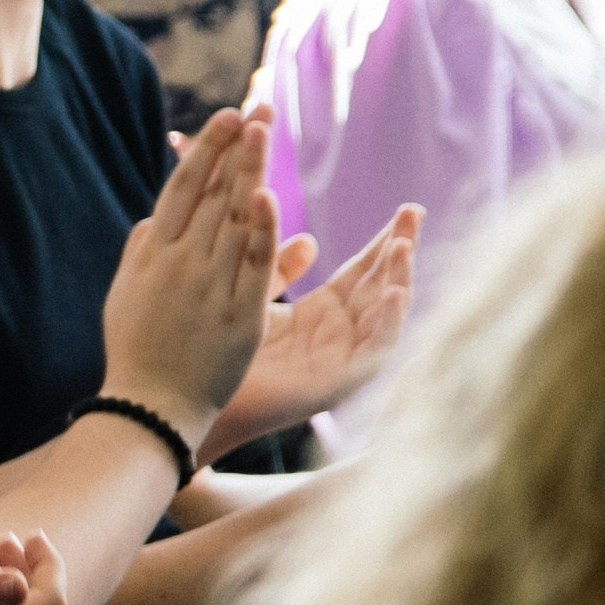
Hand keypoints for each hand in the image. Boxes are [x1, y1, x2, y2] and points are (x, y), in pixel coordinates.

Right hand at [102, 109, 278, 435]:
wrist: (151, 406)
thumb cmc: (136, 349)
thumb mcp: (126, 292)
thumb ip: (142, 251)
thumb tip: (156, 217)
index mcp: (153, 253)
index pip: (183, 187)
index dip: (207, 149)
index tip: (228, 116)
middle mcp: (180, 262)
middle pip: (214, 193)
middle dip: (237, 147)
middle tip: (259, 109)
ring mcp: (209, 287)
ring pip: (233, 219)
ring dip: (251, 171)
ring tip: (266, 132)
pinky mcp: (238, 316)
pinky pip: (253, 266)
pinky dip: (261, 231)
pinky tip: (270, 196)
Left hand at [212, 204, 420, 454]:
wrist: (189, 395)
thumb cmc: (217, 348)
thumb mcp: (252, 295)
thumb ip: (278, 268)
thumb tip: (309, 239)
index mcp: (323, 312)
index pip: (366, 270)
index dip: (387, 240)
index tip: (408, 208)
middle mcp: (339, 335)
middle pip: (383, 286)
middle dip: (402, 250)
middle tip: (415, 212)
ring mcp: (340, 360)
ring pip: (384, 317)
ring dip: (399, 280)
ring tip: (403, 246)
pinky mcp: (335, 384)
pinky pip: (373, 353)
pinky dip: (387, 323)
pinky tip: (391, 294)